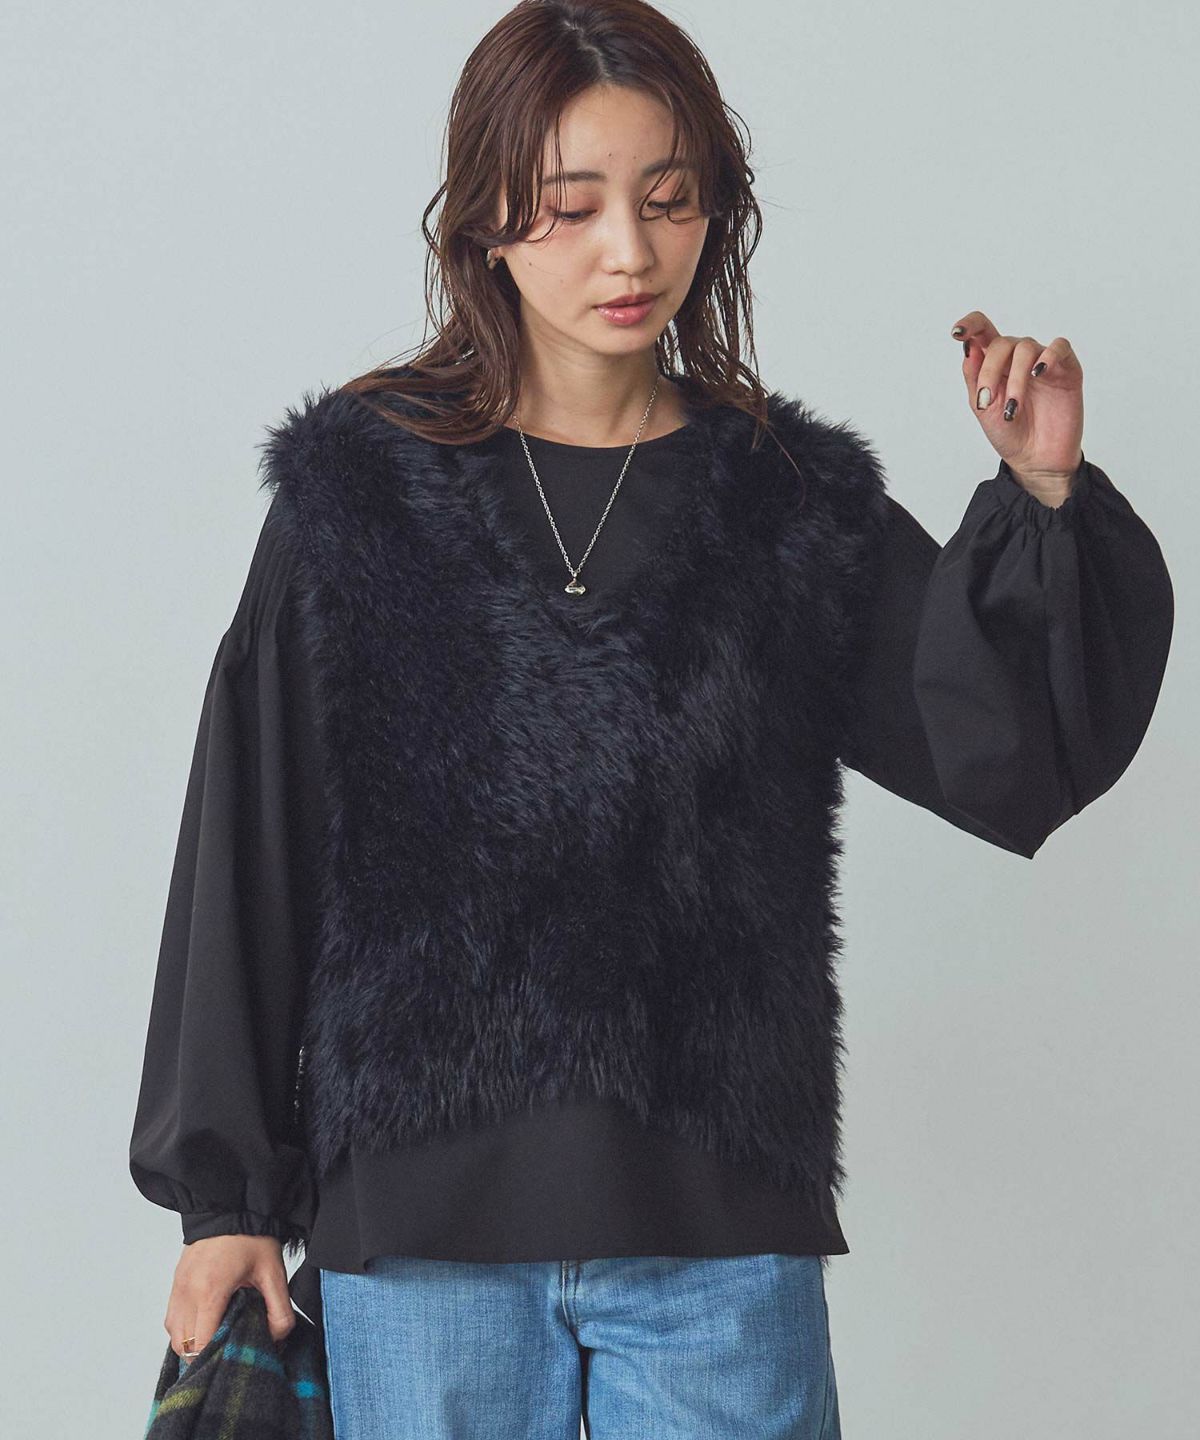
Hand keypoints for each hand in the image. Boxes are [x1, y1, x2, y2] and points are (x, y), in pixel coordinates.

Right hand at [165, 1234, 295, 1362]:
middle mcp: (187, 1292)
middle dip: (204, 1355)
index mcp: (209, 1292)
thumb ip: (280, 1311)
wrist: (232, 1205)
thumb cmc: (252, 1238)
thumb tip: (276, 1339)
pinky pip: (171, 1319)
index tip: (233, 1357)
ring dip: (191, 1344)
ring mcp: (177, 1287)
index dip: (215, 1357)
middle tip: (227, 1351)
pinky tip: (205, 1323)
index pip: (200, 1345)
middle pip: (183, 1346)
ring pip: (174, 1335)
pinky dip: (184, 1329)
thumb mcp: (274, 1273)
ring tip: (217, 1339)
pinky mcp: (175, 1282)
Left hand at [952, 311, 1084, 500]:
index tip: (956, 332)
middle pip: (1001, 343)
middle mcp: (1017, 358)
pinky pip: (1059, 347)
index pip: (982, 332)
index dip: (969, 325)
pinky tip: (1038, 372)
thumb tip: (968, 347)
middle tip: (987, 401)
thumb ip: (975, 377)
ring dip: (1015, 377)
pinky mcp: (1066, 369)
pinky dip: (1049, 355)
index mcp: (994, 364)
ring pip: (1026, 347)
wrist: (1035, 459)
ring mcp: (1042, 362)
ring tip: (1013, 407)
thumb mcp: (983, 408)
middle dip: (990, 371)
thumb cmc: (1009, 433)